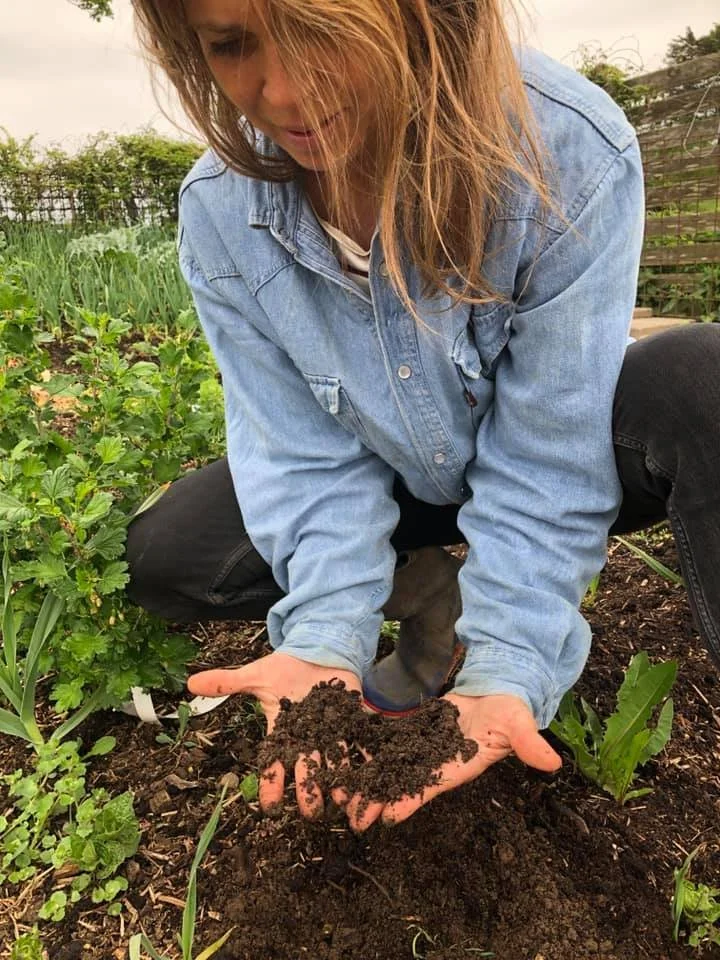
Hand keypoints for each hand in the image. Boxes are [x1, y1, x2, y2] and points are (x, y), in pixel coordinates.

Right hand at [187, 652, 360, 818]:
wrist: (317, 650)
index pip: (273, 764)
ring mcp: (331, 731)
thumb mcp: (255, 675)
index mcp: (283, 732)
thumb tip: (191, 682)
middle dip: (308, 792)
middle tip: (310, 813)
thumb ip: (227, 681)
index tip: (269, 808)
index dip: (271, 786)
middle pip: (306, 770)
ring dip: (339, 781)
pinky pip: (361, 743)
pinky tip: (373, 776)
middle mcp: (307, 738)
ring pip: (335, 762)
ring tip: (342, 801)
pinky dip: (366, 759)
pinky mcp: (352, 720)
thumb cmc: (285, 668)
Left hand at [345, 692, 561, 831]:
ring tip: (340, 793)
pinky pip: (391, 742)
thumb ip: (529, 742)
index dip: (410, 800)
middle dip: (378, 798)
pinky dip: (372, 750)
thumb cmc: (511, 707)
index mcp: (460, 763)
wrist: (499, 688)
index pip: (432, 787)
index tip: (386, 816)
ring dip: (369, 778)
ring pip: (393, 765)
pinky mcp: (417, 730)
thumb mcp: (519, 722)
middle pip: (404, 782)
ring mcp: (426, 746)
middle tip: (350, 815)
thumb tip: (554, 763)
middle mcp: (438, 760)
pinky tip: (349, 756)